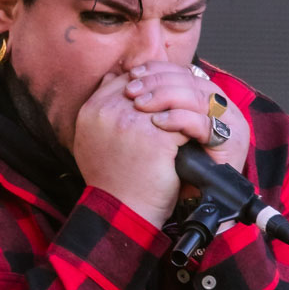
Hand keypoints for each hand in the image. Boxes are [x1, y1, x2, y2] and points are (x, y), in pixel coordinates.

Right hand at [73, 71, 187, 227]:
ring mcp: (131, 123)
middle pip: (148, 84)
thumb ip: (103, 108)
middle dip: (168, 88)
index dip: (147, 82)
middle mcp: (108, 112)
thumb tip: (120, 77)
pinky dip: (191, 125)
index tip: (162, 92)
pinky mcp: (155, 138)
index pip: (125, 79)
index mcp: (91, 110)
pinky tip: (197, 134)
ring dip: (182, 105)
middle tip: (185, 98)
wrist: (120, 212)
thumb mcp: (92, 140)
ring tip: (194, 114)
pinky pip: (181, 119)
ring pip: (167, 98)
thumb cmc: (111, 181)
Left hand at [123, 62, 249, 177]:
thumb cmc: (177, 169)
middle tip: (131, 90)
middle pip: (189, 80)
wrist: (198, 203)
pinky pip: (203, 123)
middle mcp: (223, 106)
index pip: (183, 72)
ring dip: (165, 97)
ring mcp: (231, 123)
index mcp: (208, 98)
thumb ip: (152, 106)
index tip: (132, 73)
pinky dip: (178, 120)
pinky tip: (157, 123)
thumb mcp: (161, 131)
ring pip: (196, 96)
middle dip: (157, 81)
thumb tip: (119, 78)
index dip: (157, 70)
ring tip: (140, 105)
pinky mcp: (232, 141)